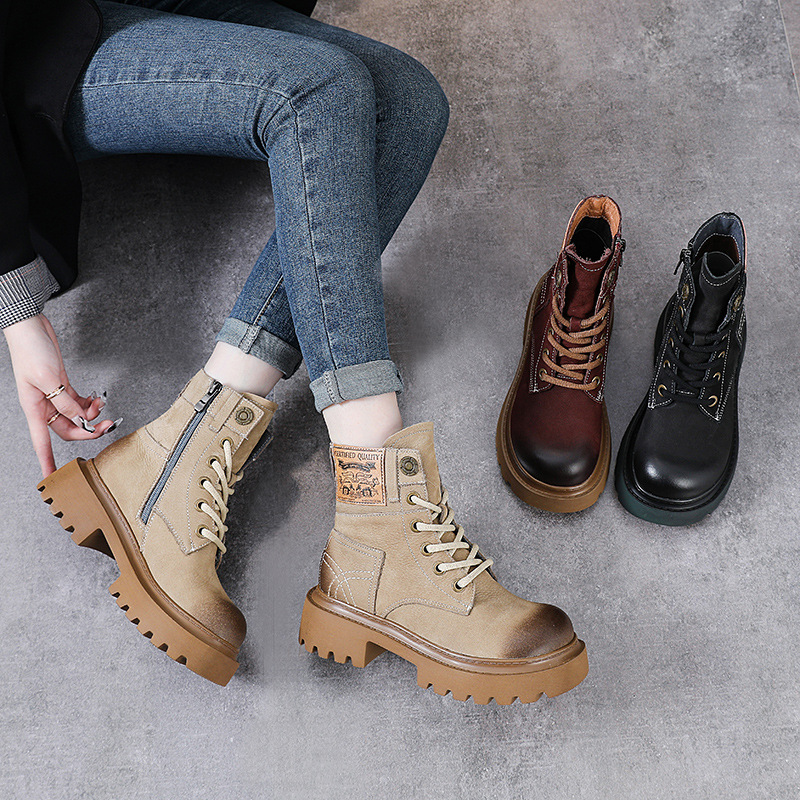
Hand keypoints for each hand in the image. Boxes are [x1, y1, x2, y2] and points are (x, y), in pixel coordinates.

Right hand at [4, 314, 118, 477]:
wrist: (31, 328)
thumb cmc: (31, 350)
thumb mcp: (48, 377)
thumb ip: (64, 401)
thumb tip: (79, 418)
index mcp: (34, 408)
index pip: (42, 442)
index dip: (47, 460)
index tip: (51, 476)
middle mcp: (43, 405)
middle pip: (67, 429)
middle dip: (87, 430)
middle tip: (106, 425)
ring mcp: (52, 396)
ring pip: (75, 416)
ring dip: (90, 414)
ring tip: (100, 406)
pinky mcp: (61, 385)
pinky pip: (77, 403)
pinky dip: (88, 404)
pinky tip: (96, 400)